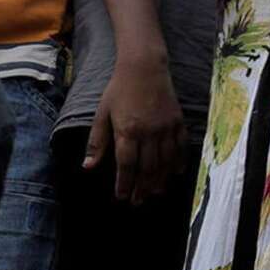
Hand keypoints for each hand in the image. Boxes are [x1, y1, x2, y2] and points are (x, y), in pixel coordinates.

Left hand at [86, 56, 185, 205]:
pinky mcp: (178, 122)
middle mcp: (149, 132)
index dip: (125, 183)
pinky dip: (179, 162)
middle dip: (142, 187)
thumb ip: (97, 141)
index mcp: (128, 130)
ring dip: (160, 180)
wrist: (144, 67)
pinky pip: (181, 147)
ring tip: (155, 193)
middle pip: (148, 168)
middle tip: (139, 202)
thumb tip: (88, 166)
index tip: (122, 197)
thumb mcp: (102, 114)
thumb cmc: (119, 90)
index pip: (127, 165)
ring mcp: (166, 128)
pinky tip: (175, 173)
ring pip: (166, 161)